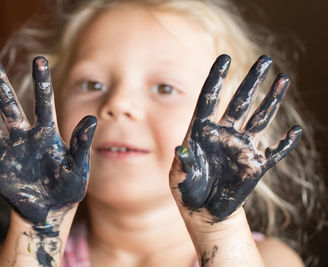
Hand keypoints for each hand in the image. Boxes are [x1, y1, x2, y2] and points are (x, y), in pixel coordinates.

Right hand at [0, 55, 96, 225]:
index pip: (43, 102)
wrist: (52, 211)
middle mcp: (24, 137)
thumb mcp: (77, 166)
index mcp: (47, 133)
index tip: (40, 59)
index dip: (42, 81)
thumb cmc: (69, 187)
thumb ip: (80, 144)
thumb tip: (92, 119)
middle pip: (9, 105)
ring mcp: (7, 152)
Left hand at [169, 55, 301, 221]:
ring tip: (283, 79)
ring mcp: (241, 148)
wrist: (203, 210)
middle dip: (252, 81)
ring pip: (259, 119)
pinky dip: (285, 144)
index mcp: (202, 132)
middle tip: (265, 59)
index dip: (216, 78)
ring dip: (272, 100)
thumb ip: (183, 164)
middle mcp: (224, 134)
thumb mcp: (180, 178)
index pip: (210, 99)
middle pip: (240, 102)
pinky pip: (274, 153)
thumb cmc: (187, 190)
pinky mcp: (254, 166)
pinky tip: (295, 132)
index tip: (224, 57)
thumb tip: (180, 149)